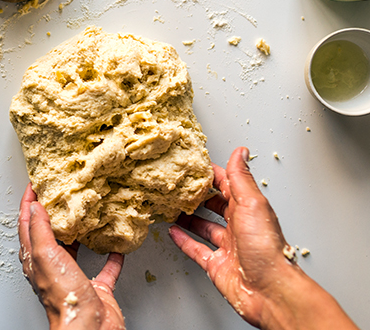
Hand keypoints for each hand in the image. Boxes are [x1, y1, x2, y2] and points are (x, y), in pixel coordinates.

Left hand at [18, 184, 125, 329]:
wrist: (89, 329)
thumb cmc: (64, 298)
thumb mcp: (47, 255)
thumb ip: (41, 229)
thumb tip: (36, 206)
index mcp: (37, 259)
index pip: (27, 224)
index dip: (28, 202)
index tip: (34, 184)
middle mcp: (54, 267)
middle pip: (49, 234)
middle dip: (53, 212)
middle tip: (60, 192)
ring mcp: (75, 277)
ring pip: (76, 250)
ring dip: (80, 232)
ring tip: (86, 214)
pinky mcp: (96, 288)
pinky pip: (105, 269)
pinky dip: (111, 257)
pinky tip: (116, 247)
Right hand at [169, 147, 358, 329]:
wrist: (269, 290)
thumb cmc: (267, 250)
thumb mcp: (252, 204)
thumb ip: (241, 178)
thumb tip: (240, 152)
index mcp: (248, 209)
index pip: (227, 185)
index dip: (212, 174)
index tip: (195, 165)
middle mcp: (238, 226)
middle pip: (215, 205)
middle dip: (198, 196)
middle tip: (180, 186)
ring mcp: (227, 246)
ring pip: (204, 227)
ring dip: (189, 218)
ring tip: (174, 208)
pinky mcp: (217, 265)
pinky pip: (196, 250)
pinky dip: (184, 241)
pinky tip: (174, 233)